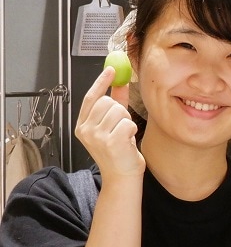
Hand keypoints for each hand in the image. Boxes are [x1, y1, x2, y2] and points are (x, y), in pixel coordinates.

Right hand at [75, 66, 144, 180]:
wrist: (122, 177)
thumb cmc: (119, 151)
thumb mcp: (113, 126)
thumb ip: (116, 104)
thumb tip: (121, 83)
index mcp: (82, 126)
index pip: (90, 97)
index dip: (101, 82)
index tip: (112, 69)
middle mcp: (85, 130)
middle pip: (106, 101)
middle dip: (120, 109)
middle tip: (122, 125)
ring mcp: (96, 137)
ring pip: (118, 110)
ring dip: (127, 120)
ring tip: (125, 135)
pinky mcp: (110, 142)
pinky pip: (127, 123)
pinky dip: (132, 129)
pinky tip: (128, 140)